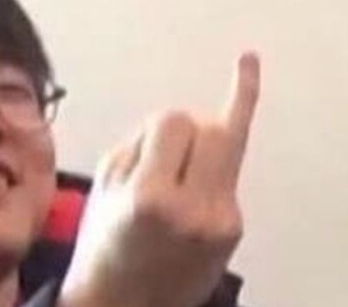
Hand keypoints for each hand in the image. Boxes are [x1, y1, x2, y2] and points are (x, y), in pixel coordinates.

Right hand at [59, 52, 260, 306]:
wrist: (123, 302)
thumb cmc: (103, 244)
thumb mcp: (103, 187)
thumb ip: (137, 146)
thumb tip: (170, 125)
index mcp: (150, 197)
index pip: (171, 122)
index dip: (156, 128)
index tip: (148, 144)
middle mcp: (193, 208)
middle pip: (209, 127)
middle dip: (186, 128)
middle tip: (166, 154)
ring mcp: (220, 220)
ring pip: (229, 142)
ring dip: (205, 139)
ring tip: (187, 157)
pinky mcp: (234, 228)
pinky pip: (228, 173)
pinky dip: (224, 146)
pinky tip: (248, 68)